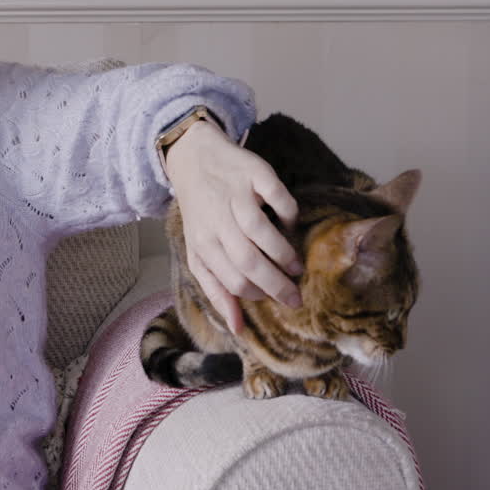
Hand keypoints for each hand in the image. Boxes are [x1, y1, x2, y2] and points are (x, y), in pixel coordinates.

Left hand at [164, 121, 301, 335]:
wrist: (192, 159)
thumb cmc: (201, 214)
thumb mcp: (200, 253)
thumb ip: (217, 291)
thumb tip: (237, 330)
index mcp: (202, 245)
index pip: (233, 282)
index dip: (259, 295)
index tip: (277, 299)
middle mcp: (217, 221)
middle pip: (248, 261)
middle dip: (277, 284)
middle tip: (296, 296)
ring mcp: (235, 196)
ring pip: (260, 232)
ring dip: (283, 254)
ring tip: (296, 267)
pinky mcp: (254, 173)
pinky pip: (277, 196)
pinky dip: (288, 214)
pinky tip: (290, 224)